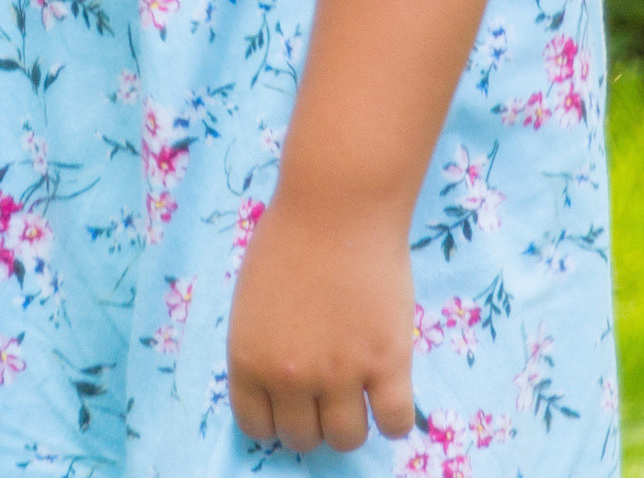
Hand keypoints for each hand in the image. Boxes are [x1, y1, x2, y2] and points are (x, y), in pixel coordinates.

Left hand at [227, 192, 415, 456]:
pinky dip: (393, 417)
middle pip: (303, 439)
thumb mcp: (253, 300)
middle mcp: (290, 377)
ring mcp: (340, 375)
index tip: (291, 404)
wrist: (337, 203)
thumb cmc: (290, 237)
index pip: (257, 427)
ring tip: (358, 391)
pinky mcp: (386, 365)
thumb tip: (280, 387)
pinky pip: (394, 424)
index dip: (276, 418)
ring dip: (351, 421)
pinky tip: (388, 390)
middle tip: (326, 392)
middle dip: (314, 420)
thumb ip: (263, 348)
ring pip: (347, 440)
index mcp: (249, 359)